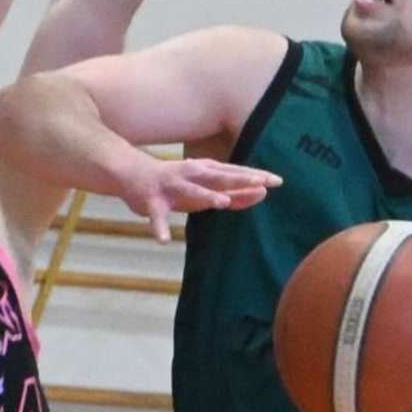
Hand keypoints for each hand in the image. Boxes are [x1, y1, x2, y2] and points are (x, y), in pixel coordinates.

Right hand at [123, 156, 278, 241]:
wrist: (133, 173)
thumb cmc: (176, 182)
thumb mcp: (206, 187)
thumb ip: (232, 193)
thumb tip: (261, 194)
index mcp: (205, 171)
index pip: (234, 173)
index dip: (255, 176)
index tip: (278, 181)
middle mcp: (191, 175)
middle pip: (218, 178)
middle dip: (239, 180)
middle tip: (260, 184)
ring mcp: (171, 187)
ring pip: (191, 192)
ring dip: (206, 195)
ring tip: (222, 202)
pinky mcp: (151, 201)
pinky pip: (156, 216)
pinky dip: (159, 227)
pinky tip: (163, 240)